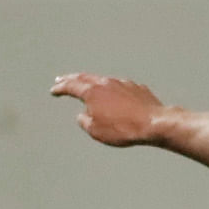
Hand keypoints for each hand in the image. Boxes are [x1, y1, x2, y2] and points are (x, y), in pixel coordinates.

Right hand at [50, 73, 167, 146]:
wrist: (155, 123)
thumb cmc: (123, 129)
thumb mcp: (95, 130)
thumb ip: (84, 121)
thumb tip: (83, 115)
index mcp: (93, 92)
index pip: (71, 86)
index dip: (61, 88)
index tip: (54, 90)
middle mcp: (107, 83)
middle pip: (85, 77)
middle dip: (72, 79)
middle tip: (62, 79)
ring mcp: (124, 83)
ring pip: (104, 79)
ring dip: (92, 81)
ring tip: (86, 84)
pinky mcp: (138, 88)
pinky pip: (120, 85)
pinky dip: (111, 88)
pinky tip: (112, 92)